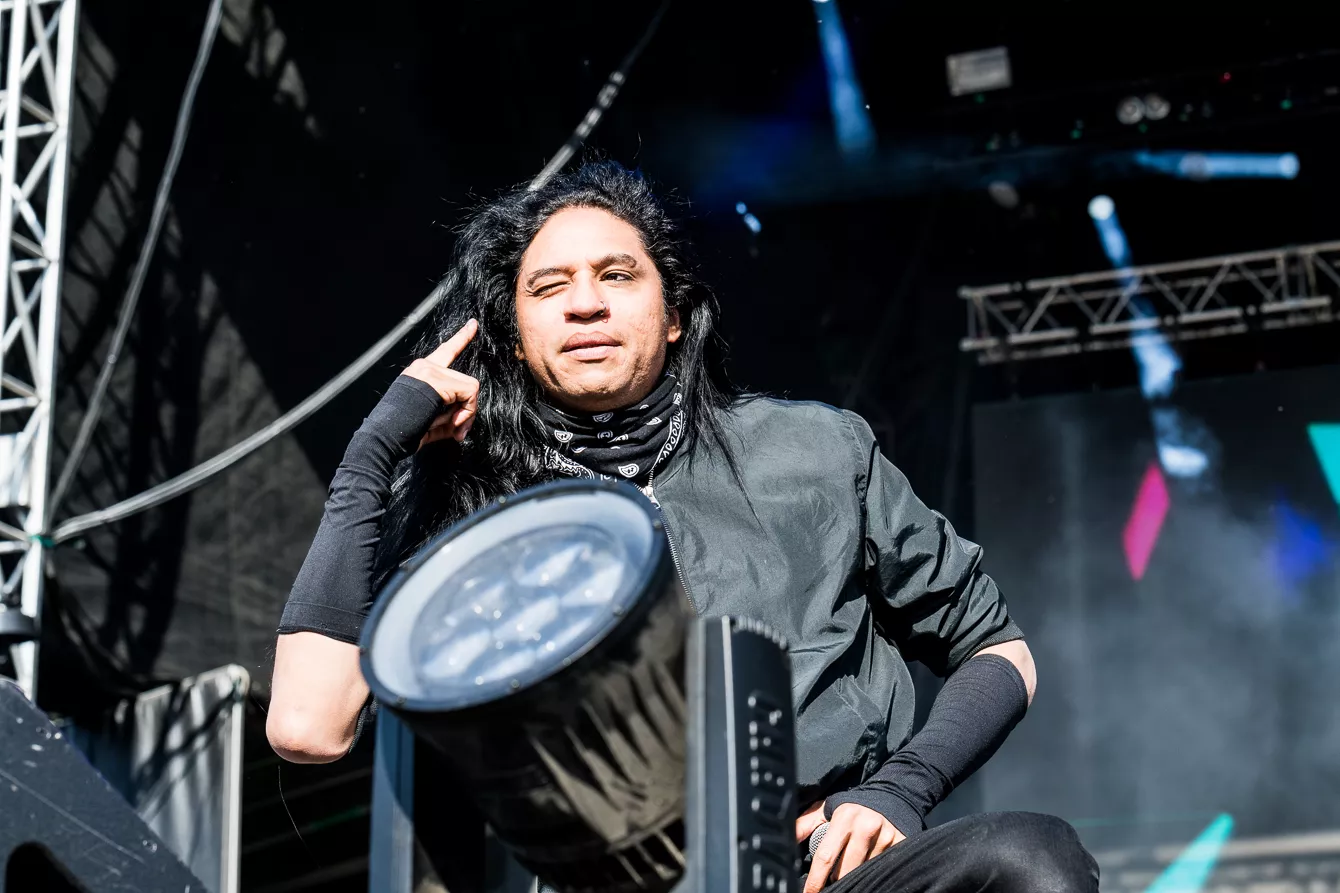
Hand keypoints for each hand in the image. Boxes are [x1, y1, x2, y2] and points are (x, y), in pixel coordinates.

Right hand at [403, 319, 479, 448]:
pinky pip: (469, 393)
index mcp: (421, 373)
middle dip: (467, 409)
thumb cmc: (404, 431)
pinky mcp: (437, 380)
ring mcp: (430, 371)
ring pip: (469, 388)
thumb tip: (465, 419)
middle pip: (465, 382)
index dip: (462, 337)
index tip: (473, 324)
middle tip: (459, 430)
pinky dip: (467, 412)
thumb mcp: (431, 419)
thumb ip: (450, 413)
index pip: (446, 351)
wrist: (386, 435)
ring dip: (467, 413)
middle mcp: (424, 367)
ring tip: (453, 429)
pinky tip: (452, 425)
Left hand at [797, 801, 904, 891]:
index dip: (815, 880)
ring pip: (865, 872)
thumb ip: (804, 825)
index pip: (825, 857)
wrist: (889, 797)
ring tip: (849, 872)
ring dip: (855, 877)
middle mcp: (866, 826)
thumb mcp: (826, 810)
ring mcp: (885, 836)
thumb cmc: (851, 808)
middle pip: (846, 871)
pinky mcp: (901, 843)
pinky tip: (868, 872)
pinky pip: (884, 868)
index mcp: (844, 817)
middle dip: (836, 881)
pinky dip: (874, 873)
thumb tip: (784, 839)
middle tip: (831, 884)